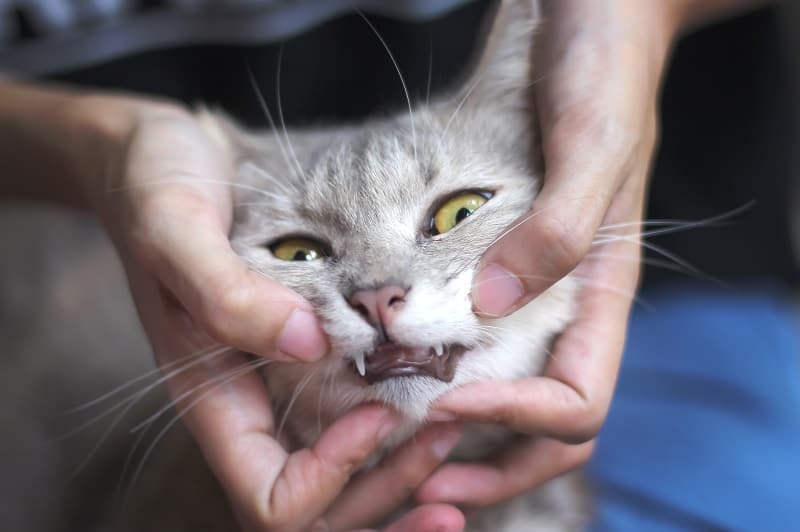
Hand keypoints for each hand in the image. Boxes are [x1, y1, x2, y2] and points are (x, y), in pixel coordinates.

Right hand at [0, 83, 466, 530]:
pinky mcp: (304, 360)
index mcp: (212, 399)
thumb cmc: (155, 186)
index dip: (330, 477)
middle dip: (383, 495)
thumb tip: (308, 345)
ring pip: (340, 482)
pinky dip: (399, 436)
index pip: (270, 498)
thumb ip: (226, 292)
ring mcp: (278, 388)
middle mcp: (249, 408)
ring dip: (401, 475)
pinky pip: (351, 424)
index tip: (379, 412)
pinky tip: (439, 397)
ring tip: (454, 426)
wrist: (161, 156)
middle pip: (316, 511)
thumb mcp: (175, 227)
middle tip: (445, 434)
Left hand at [415, 0, 674, 506]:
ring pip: (514, 398)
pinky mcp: (503, 265)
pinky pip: (483, 347)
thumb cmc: (602, 68)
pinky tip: (398, 376)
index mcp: (602, 292)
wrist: (593, 15)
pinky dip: (447, 380)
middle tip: (419, 481)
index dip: (515, 420)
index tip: (446, 401)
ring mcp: (536, 291)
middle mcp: (568, 305)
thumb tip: (495, 308)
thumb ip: (561, 228)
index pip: (576, 402)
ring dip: (466, 441)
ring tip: (401, 452)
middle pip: (549, 426)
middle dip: (491, 464)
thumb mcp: (591, 142)